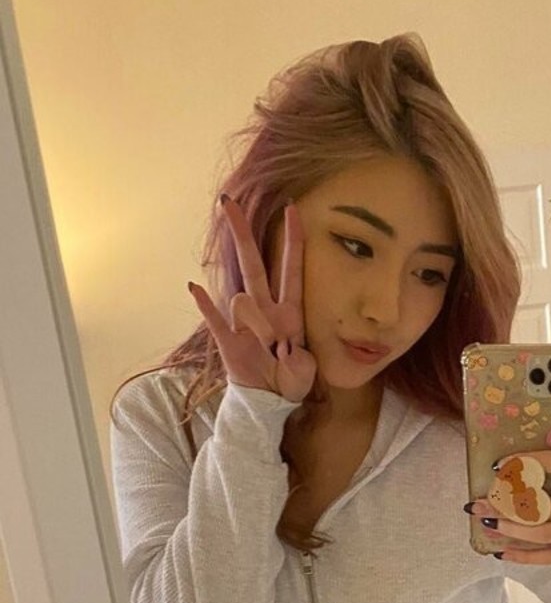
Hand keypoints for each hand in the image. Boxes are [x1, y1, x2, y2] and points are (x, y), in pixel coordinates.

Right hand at [187, 196, 316, 402]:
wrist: (269, 401)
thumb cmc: (291, 381)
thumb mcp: (305, 372)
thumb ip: (298, 359)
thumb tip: (283, 347)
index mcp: (290, 313)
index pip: (291, 270)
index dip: (292, 241)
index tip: (294, 210)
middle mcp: (266, 310)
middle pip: (253, 264)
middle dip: (242, 233)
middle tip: (229, 201)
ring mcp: (244, 322)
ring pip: (242, 301)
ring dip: (254, 322)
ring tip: (267, 350)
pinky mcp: (227, 339)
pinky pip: (215, 318)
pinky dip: (205, 305)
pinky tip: (194, 287)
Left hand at [466, 449, 550, 566]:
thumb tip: (524, 465)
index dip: (526, 463)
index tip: (500, 464)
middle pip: (543, 506)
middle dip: (506, 504)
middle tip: (478, 502)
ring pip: (543, 533)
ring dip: (510, 530)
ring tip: (485, 523)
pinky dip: (525, 556)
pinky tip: (502, 552)